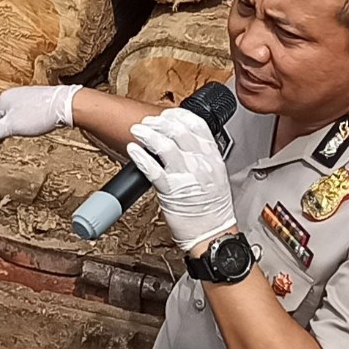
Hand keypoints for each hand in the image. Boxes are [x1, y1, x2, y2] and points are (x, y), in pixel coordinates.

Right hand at [0, 84, 80, 147]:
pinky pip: (24, 112)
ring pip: (12, 113)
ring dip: (10, 125)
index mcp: (3, 100)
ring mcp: (26, 96)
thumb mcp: (11, 127)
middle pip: (0, 115)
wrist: (66, 105)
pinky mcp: (39, 99)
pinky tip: (28, 126)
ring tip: (12, 135)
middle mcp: (13, 95)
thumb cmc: (38, 115)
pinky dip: (22, 121)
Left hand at [125, 107, 237, 252]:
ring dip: (147, 134)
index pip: (198, 126)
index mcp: (213, 159)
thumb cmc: (211, 209)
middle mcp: (201, 165)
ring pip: (164, 145)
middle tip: (148, 122)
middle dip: (159, 122)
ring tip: (138, 131)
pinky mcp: (170, 190)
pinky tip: (133, 150)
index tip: (167, 113)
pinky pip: (152, 168)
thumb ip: (201, 157)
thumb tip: (183, 141)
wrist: (212, 235)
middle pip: (179, 131)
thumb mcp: (215, 176)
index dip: (179, 115)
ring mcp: (186, 177)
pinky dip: (140, 156)